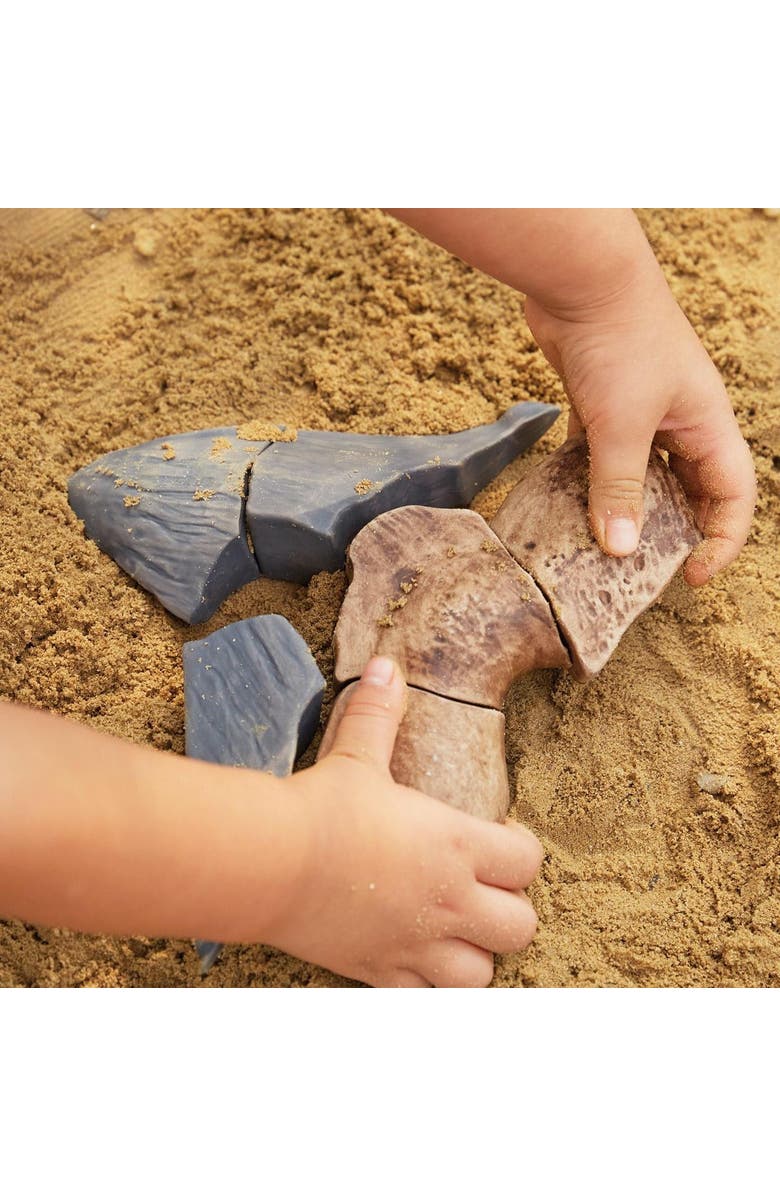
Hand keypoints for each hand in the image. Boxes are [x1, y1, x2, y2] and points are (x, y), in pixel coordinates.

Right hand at [266, 658, 542, 986]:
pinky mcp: (381, 973)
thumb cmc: (321, 808)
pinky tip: (409, 958)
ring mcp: (417, 944)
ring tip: (452, 933)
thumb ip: (378, 712)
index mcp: (457, 845)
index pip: (528, 861)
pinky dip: (426, 986)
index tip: (497, 840)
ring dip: (475, 955)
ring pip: (481, 974)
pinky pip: (426, 999)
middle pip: (520, 926)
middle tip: (481, 890)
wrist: (271, 863)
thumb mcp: (355, 755)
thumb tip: (385, 666)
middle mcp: (450, 901)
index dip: (519, 850)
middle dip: (508, 910)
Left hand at [525, 267, 756, 585]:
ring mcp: (641, 409)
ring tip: (600, 543)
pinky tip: (566, 503)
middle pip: (689, 487)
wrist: (580, 278)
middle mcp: (681, 420)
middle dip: (672, 528)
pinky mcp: (602, 401)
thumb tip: (621, 549)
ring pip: (642, 472)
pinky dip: (588, 478)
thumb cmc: (620, 341)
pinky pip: (602, 452)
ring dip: (625, 505)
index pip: (732, 494)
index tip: (689, 575)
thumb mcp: (622, 426)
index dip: (720, 539)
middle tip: (641, 567)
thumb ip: (619, 489)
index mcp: (708, 425)